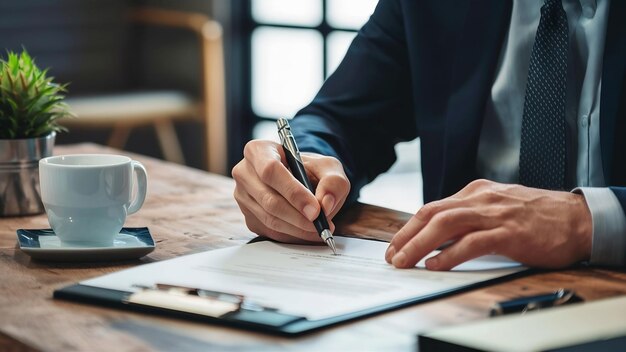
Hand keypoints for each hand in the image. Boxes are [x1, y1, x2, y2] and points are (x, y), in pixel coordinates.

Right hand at [232, 139, 349, 242]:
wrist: (300, 180)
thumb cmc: (310, 169)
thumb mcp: (328, 167)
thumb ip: (333, 181)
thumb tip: (325, 204)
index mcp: (258, 150)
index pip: (270, 171)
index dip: (293, 192)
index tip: (315, 209)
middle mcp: (244, 173)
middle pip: (269, 200)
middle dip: (298, 217)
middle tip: (322, 224)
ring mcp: (243, 197)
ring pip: (269, 219)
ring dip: (298, 229)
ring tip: (320, 229)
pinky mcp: (248, 217)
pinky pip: (270, 231)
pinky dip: (293, 235)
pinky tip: (308, 232)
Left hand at [385, 179, 591, 269]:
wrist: (578, 219)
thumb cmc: (537, 217)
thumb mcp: (496, 208)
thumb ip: (470, 217)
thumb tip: (439, 238)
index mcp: (475, 192)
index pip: (432, 208)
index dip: (409, 227)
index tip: (396, 244)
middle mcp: (480, 199)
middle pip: (432, 214)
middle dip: (406, 235)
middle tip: (392, 255)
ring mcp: (494, 214)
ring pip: (445, 225)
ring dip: (419, 244)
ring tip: (405, 261)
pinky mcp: (509, 233)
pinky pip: (472, 242)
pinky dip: (450, 254)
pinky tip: (436, 265)